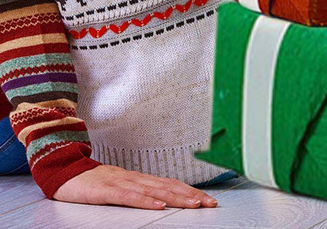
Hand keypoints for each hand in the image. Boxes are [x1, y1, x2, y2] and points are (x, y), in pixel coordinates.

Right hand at [53, 164, 217, 209]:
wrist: (65, 172)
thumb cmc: (93, 183)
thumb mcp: (120, 188)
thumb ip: (138, 193)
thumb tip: (160, 201)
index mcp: (139, 179)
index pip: (170, 185)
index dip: (190, 192)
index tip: (207, 200)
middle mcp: (135, 179)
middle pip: (168, 187)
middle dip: (191, 195)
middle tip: (210, 203)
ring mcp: (122, 183)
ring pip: (154, 191)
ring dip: (175, 198)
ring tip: (193, 205)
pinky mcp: (107, 190)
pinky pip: (129, 196)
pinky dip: (145, 201)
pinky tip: (158, 206)